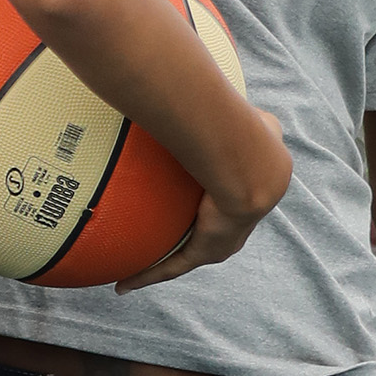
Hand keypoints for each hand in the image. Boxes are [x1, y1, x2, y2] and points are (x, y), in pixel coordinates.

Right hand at [114, 119, 295, 291]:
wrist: (252, 165)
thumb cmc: (245, 132)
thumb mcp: (246, 118)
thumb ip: (235, 112)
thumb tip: (215, 91)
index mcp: (250, 190)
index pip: (228, 199)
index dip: (210, 200)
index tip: (195, 201)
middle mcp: (239, 221)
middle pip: (209, 232)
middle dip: (190, 236)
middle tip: (160, 238)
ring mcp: (224, 239)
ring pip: (187, 255)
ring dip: (160, 263)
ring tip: (133, 272)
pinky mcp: (207, 251)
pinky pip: (172, 267)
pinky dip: (146, 276)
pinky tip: (123, 285)